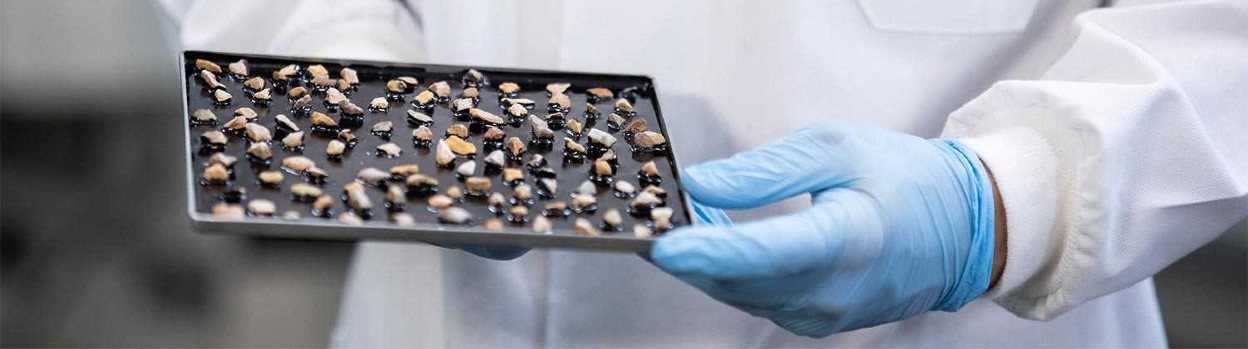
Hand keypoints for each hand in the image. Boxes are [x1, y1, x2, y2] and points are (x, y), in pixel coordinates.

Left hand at [651, 120, 997, 336]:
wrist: (962, 231)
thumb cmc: (904, 179)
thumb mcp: (837, 148)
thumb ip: (765, 170)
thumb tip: (700, 185)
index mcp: (845, 241)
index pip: (761, 254)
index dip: (704, 250)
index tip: (659, 241)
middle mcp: (831, 292)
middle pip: (735, 279)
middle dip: (684, 250)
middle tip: (648, 212)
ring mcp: (822, 316)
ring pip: (737, 292)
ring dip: (701, 259)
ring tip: (678, 216)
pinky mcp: (814, 322)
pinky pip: (754, 297)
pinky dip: (727, 269)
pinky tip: (714, 237)